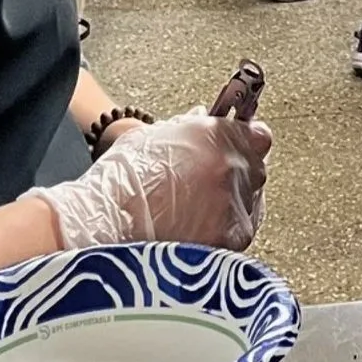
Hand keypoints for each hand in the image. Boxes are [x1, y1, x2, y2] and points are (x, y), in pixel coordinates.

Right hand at [26, 111, 270, 250]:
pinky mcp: (230, 241)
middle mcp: (232, 168)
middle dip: (238, 172)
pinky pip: (241, 231)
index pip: (258, 135)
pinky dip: (227, 230)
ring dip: (233, 203)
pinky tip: (201, 229)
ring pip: (251, 202)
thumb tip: (203, 120)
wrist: (103, 227)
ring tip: (198, 211)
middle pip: (256, 169)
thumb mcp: (151, 137)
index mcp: (216, 136)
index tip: (238, 146)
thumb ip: (188, 128)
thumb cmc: (120, 182)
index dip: (247, 141)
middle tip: (210, 181)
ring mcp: (234, 206)